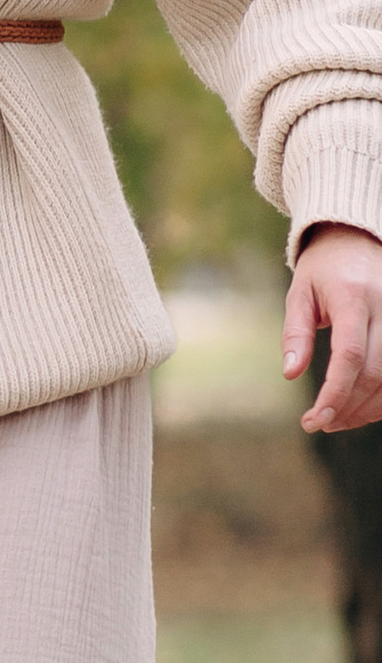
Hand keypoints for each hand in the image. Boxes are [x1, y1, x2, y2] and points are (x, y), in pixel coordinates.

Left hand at [286, 223, 381, 434]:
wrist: (360, 239)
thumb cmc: (324, 268)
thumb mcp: (300, 292)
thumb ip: (296, 333)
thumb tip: (290, 374)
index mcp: (353, 297)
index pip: (350, 355)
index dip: (335, 392)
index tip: (315, 419)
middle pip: (375, 373)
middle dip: (348, 407)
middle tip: (320, 423)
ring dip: (367, 409)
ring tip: (336, 421)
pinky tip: (361, 408)